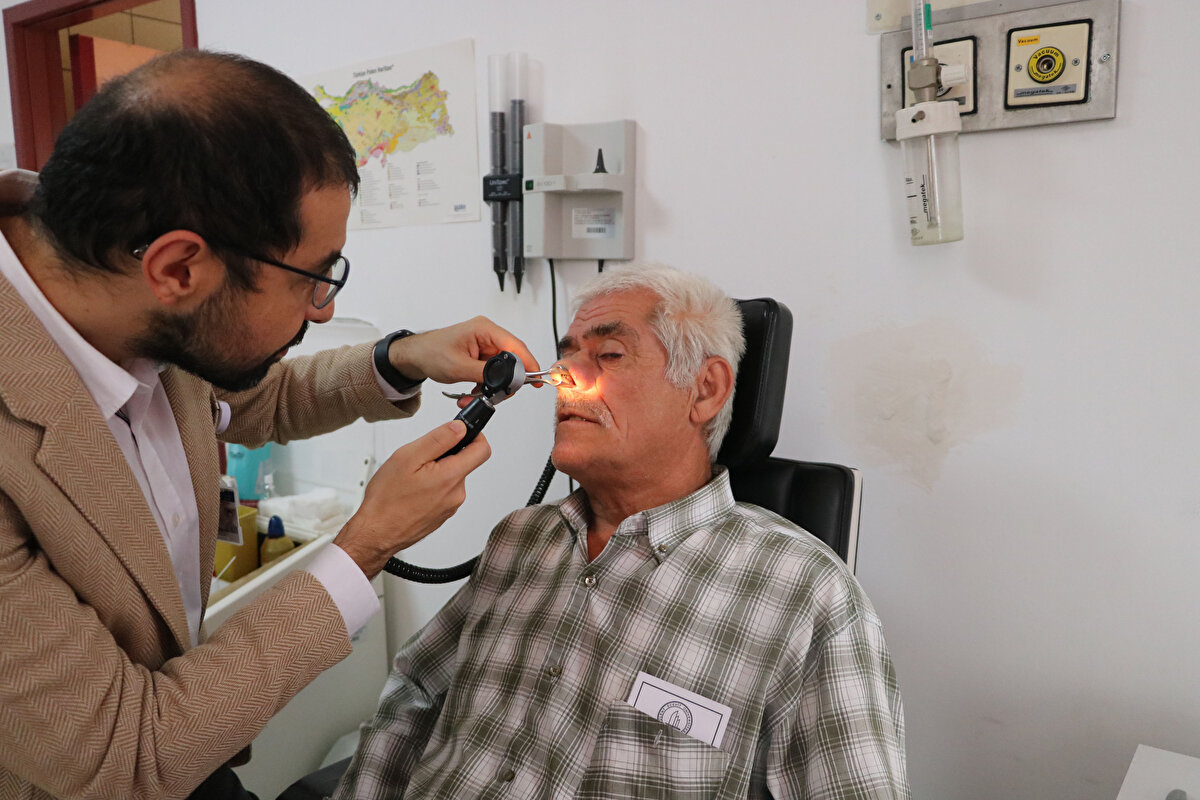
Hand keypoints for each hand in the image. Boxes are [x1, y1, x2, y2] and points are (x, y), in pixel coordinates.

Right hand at [333, 420, 490, 577]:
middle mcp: (456, 493)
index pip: (482, 449)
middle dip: (445, 453)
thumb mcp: (408, 457)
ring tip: (412, 477)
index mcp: (451, 477)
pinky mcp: (443, 513)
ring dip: (436, 470)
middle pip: (464, 461)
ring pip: (451, 476)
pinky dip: (432, 485)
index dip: (474, 433)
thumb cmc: (387, 500)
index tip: (460, 429)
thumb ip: (438, 439)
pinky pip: (444, 491)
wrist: (376, 532)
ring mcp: (451, 505)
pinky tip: (412, 489)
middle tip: (420, 457)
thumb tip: (459, 427)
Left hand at [388, 317, 539, 386]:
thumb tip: (507, 381)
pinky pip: (492, 373)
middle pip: (512, 360)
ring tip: (475, 396)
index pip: (515, 346)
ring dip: (491, 386)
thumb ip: (486, 374)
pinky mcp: (480, 356)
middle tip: (496, 396)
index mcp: (484, 329)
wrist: (415, 356)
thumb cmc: (430, 353)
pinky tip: (473, 392)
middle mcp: (487, 335)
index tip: (535, 380)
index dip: (528, 364)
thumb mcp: (459, 367)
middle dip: (504, 382)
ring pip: (502, 370)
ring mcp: (484, 345)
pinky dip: (485, 385)